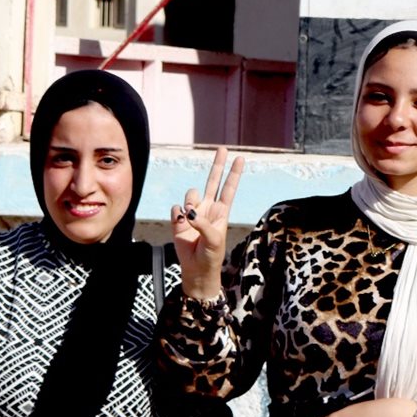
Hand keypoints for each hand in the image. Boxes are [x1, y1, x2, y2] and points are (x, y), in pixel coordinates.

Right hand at [173, 147, 243, 299]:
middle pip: (213, 181)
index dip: (234, 174)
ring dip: (190, 202)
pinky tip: (181, 224)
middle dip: (218, 165)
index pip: (229, 188)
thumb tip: (189, 211)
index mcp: (222, 211)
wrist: (197, 268)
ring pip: (190, 193)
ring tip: (191, 218)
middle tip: (222, 148)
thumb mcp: (214, 240)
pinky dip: (178, 214)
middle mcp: (208, 208)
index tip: (240, 158)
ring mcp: (193, 212)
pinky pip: (176, 208)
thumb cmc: (211, 255)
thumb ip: (203, 223)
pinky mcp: (178, 219)